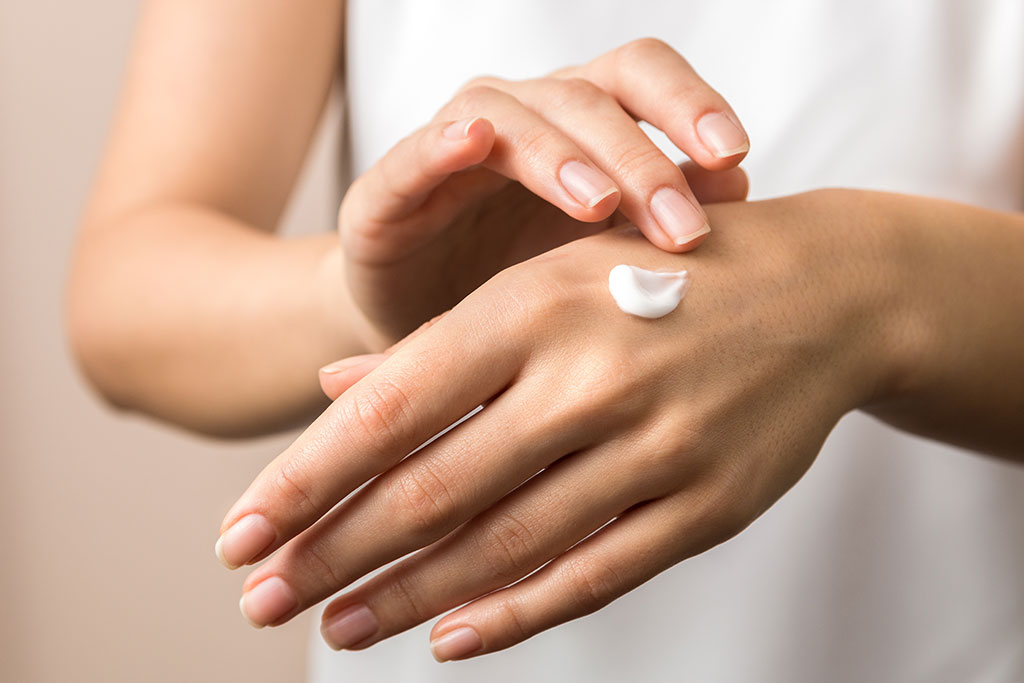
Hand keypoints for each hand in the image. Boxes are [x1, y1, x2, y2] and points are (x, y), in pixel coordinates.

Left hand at [218, 190, 905, 659]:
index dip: (305, 477)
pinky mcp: (708, 502)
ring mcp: (656, 444)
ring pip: (505, 543)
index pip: (392, 408)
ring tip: (337, 627)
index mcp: (535, 305)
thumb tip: (332, 389)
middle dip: (334, 552)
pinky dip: (516, 612)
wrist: (825, 294)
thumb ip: (444, 343)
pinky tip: (449, 637)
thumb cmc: (663, 276)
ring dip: (408, 596)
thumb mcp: (551, 280)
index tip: (238, 533)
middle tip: (260, 597)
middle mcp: (590, 375)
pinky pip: (596, 574)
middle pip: (432, 488)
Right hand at [337, 38, 748, 345]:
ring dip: (558, 155)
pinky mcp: (387, 192)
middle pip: (586, 97)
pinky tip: (472, 143)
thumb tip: (739, 186)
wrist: (426, 344)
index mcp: (580, 126)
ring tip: (597, 205)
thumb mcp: (602, 259)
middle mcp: (521, 118)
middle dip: (639, 159)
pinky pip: (413, 154)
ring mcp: (451, 148)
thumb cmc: (525, 293)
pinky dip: (442, 144)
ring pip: (509, 116)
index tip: (734, 158)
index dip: (689, 104)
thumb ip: (659, 218)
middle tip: (680, 228)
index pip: (640, 79)